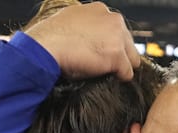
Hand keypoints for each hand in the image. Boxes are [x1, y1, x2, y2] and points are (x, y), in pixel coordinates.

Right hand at [25, 2, 140, 80]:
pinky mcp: (117, 56)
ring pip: (131, 58)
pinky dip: (119, 78)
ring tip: (104, 72)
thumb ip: (85, 25)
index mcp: (100, 10)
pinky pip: (127, 73)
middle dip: (118, 54)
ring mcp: (117, 37)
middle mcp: (113, 19)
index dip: (109, 43)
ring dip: (120, 66)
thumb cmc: (50, 38)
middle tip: (103, 64)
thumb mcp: (69, 21)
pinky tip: (106, 78)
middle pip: (128, 43)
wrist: (45, 46)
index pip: (116, 29)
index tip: (100, 52)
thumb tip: (87, 37)